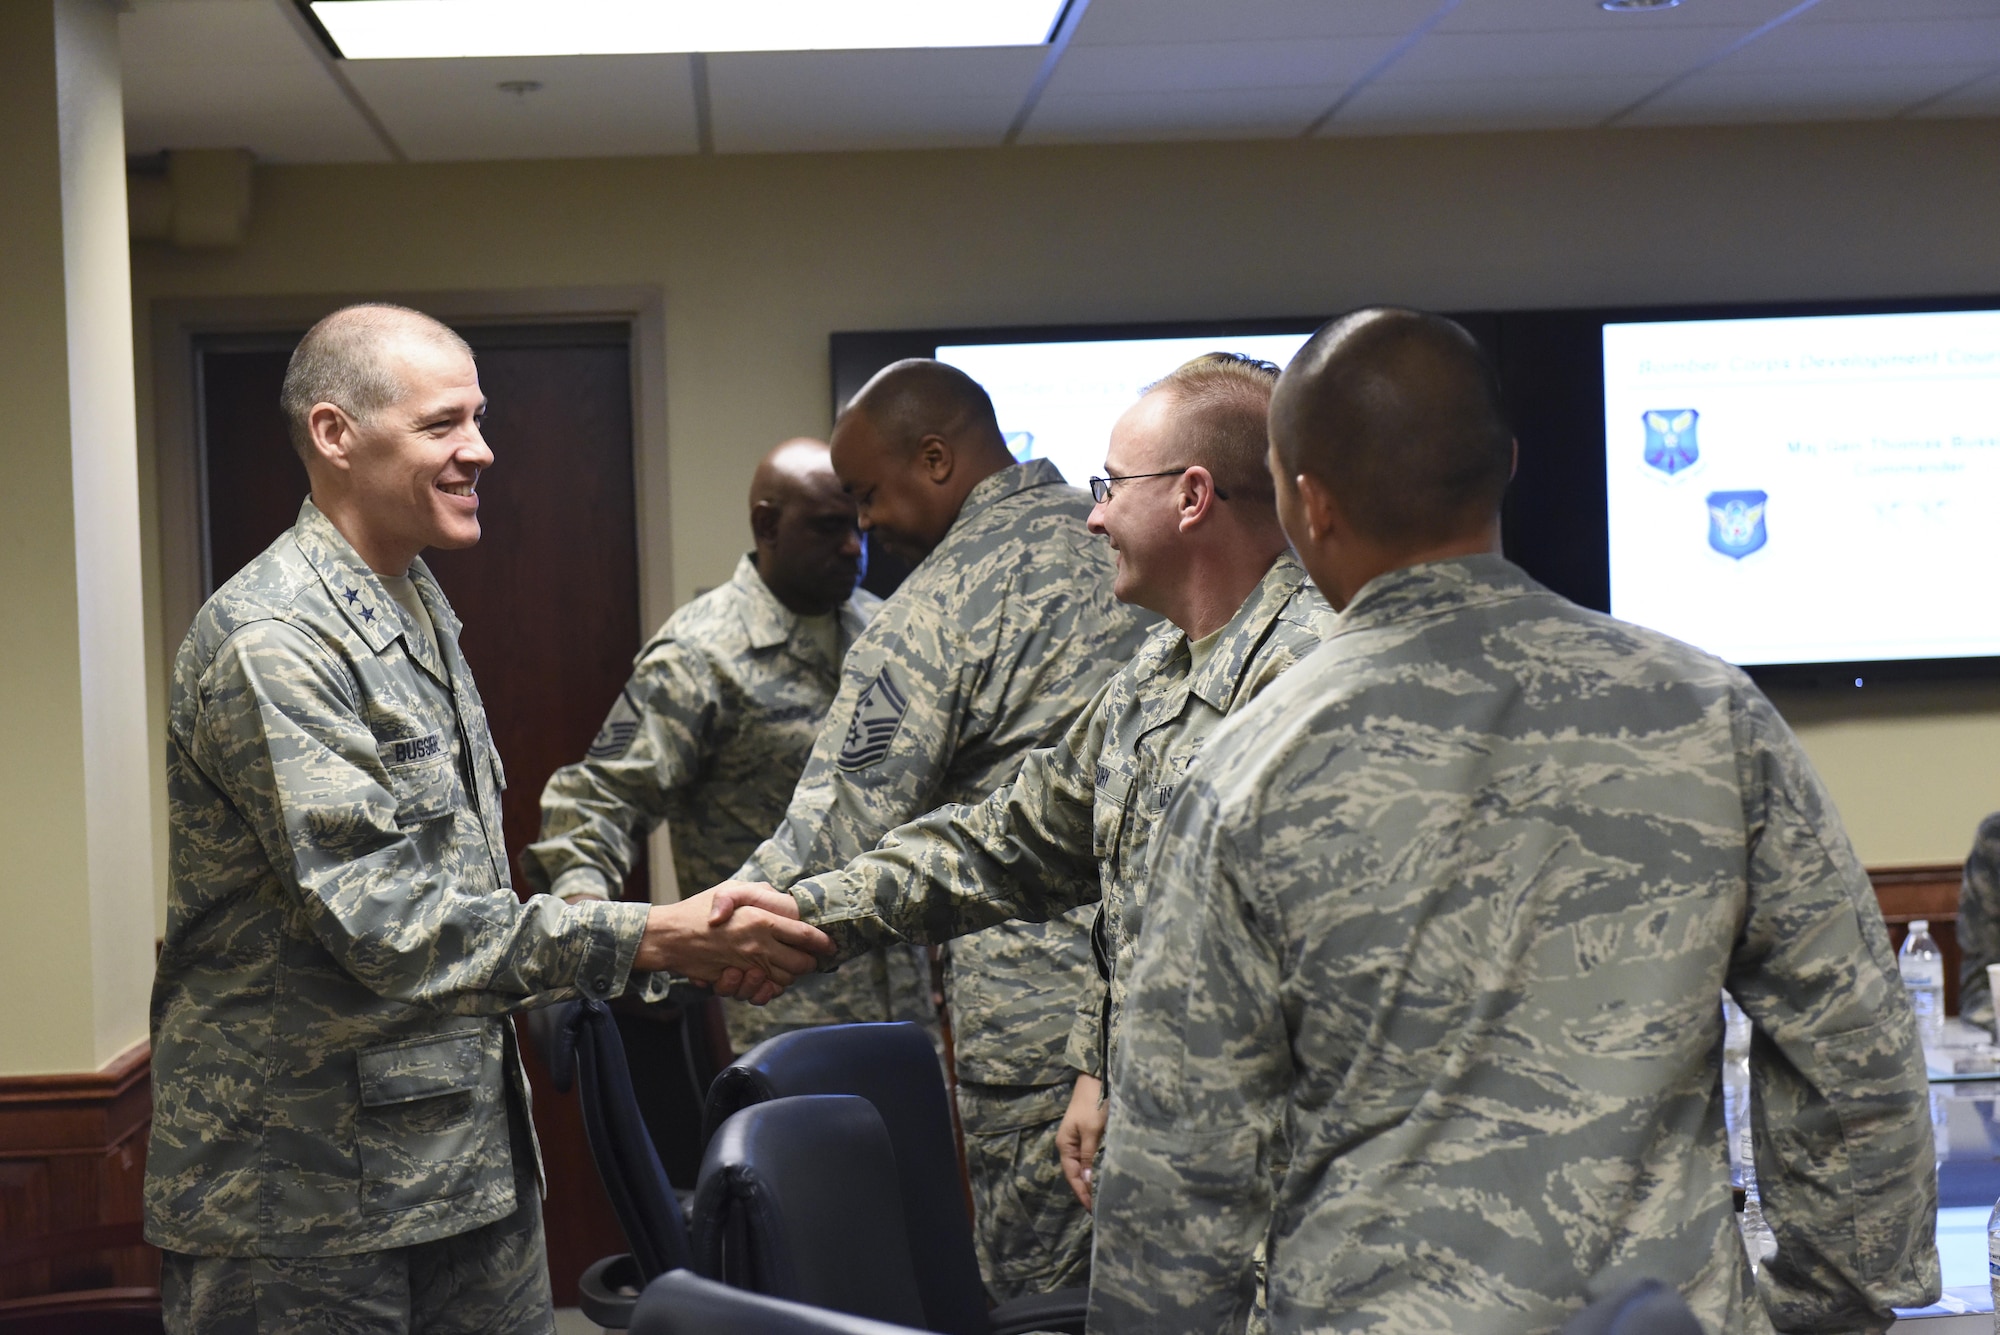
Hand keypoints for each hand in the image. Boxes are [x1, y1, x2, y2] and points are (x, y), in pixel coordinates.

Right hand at [631, 886, 831, 1003]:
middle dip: (807, 963)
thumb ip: (758, 892)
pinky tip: (762, 980)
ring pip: (784, 981)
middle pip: (801, 965)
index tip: (830, 945)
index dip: (822, 943)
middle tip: (805, 957)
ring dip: (786, 977)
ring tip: (780, 966)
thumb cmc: (698, 910)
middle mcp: (758, 946)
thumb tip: (781, 897)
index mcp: (762, 920)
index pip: (805, 935)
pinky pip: (761, 994)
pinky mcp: (735, 982)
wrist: (667, 937)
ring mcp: (746, 966)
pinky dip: (765, 991)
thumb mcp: (729, 889)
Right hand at [1057, 1073, 1106, 1210]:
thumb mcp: (1091, 1131)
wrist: (1097, 1079)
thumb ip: (1089, 1156)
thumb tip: (1087, 1182)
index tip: (1093, 1210)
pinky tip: (1106, 1176)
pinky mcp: (1091, 1135)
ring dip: (1093, 1180)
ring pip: (1086, 1166)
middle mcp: (1071, 1145)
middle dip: (1088, 1190)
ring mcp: (1081, 1140)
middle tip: (1102, 1208)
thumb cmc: (1092, 1104)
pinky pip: (1093, 1157)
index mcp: (1066, 1145)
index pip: (1073, 1176)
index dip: (1082, 1193)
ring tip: (1105, 1197)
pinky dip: (1098, 1168)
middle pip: (1078, 1173)